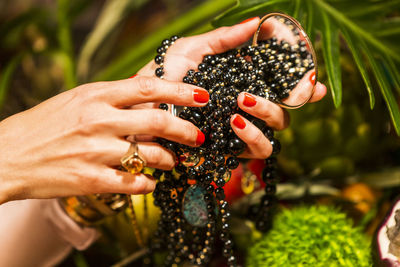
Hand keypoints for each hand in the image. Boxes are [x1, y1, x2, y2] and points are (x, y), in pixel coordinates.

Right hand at [0, 76, 208, 203]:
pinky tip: (149, 182)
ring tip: (173, 161)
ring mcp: (95, 151)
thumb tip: (150, 96)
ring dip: (169, 160)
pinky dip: (148, 184)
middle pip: (158, 122)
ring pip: (150, 155)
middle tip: (199, 137)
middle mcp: (99, 120)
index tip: (202, 96)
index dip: (180, 92)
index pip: (149, 88)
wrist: (8, 154)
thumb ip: (113, 98)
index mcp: (97, 95)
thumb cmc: (45, 124)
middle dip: (186, 131)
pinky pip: (133, 183)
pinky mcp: (90, 180)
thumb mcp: (78, 98)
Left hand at [139, 17, 326, 158]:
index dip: (304, 84)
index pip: (281, 85)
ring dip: (270, 113)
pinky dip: (253, 134)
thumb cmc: (163, 75)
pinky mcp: (229, 151)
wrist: (141, 104)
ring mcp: (239, 131)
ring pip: (277, 131)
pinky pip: (258, 150)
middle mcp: (246, 109)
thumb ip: (226, 39)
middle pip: (287, 108)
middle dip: (296, 97)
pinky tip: (236, 120)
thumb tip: (258, 22)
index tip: (316, 80)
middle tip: (294, 87)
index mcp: (243, 83)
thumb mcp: (193, 50)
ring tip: (245, 101)